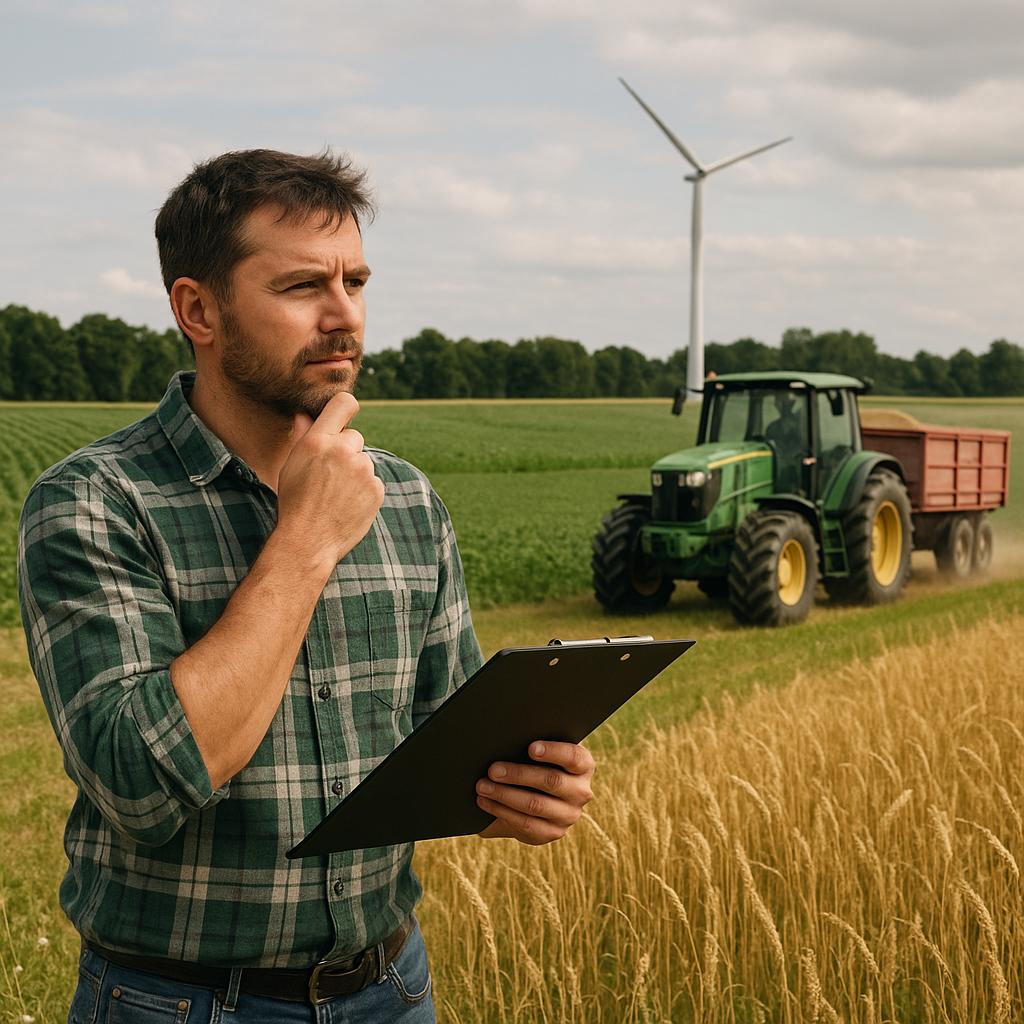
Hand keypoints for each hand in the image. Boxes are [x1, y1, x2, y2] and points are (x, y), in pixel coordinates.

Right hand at [276, 392, 384, 567]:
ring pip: (363, 461)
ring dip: (355, 473)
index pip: (344, 403)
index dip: (346, 408)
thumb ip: (303, 436)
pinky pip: (373, 481)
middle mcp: (343, 450)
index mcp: (318, 440)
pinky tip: (347, 504)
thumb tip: (306, 413)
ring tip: (336, 494)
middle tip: (329, 475)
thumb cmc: (294, 501)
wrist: (308, 540)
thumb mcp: (291, 465)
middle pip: (354, 437)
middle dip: (345, 451)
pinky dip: (364, 490)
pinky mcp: (376, 488)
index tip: (345, 416)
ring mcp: (363, 470)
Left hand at [476, 741, 595, 844]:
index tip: (530, 748)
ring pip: (535, 805)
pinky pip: (526, 824)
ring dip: (504, 794)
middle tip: (493, 769)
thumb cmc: (534, 766)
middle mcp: (581, 792)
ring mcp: (569, 815)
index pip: (574, 756)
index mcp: (583, 766)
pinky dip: (501, 811)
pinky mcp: (552, 833)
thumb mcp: (538, 757)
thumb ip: (529, 749)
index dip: (553, 751)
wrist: (535, 799)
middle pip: (551, 781)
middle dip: (518, 774)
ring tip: (482, 786)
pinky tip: (485, 802)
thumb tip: (501, 740)